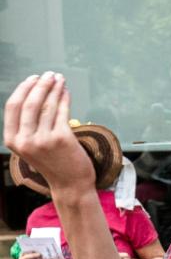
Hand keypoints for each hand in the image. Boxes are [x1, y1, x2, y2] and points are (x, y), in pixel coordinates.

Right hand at [4, 73, 95, 196]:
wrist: (70, 184)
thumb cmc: (52, 163)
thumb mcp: (30, 147)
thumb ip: (27, 126)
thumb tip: (34, 94)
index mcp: (12, 140)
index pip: (12, 107)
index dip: (23, 89)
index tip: (33, 78)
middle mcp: (25, 140)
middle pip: (30, 103)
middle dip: (40, 84)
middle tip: (49, 74)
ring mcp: (43, 139)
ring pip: (47, 105)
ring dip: (54, 88)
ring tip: (60, 79)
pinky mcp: (61, 139)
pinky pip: (62, 112)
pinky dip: (64, 99)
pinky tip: (66, 92)